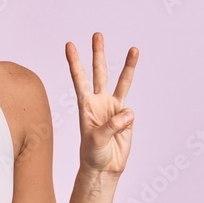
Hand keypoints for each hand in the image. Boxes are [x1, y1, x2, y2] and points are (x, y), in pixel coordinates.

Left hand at [65, 33, 137, 175]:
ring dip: (127, 66)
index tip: (69, 45)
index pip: (79, 79)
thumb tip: (127, 112)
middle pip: (99, 72)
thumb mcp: (96, 141)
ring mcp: (114, 108)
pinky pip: (130, 112)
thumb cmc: (93, 155)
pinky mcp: (126, 117)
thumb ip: (111, 125)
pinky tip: (122, 130)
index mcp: (85, 105)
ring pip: (121, 82)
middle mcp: (99, 102)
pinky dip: (128, 120)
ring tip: (133, 49)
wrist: (104, 168)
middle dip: (98, 53)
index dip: (75, 62)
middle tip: (97, 34)